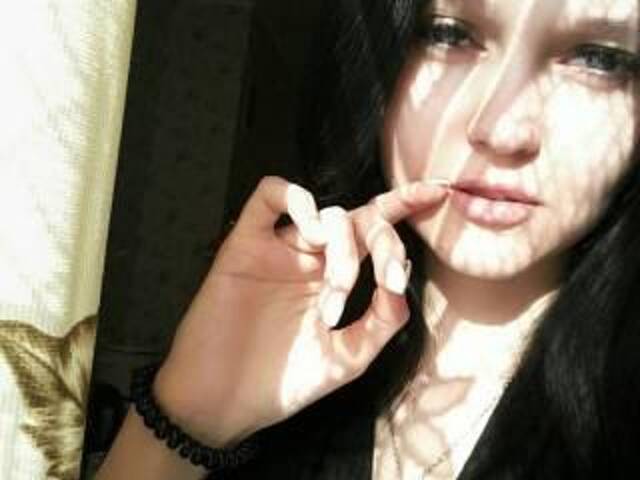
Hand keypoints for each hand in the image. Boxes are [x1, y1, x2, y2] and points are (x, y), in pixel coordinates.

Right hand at [153, 176, 449, 446]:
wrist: (224, 404)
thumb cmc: (283, 383)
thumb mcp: (347, 358)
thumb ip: (381, 321)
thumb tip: (401, 283)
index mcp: (333, 278)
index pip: (372, 233)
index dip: (402, 208)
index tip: (437, 194)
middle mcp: (309, 258)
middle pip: (356, 222)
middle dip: (383, 243)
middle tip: (388, 279)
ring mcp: (278, 250)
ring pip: (324, 214)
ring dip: (342, 248)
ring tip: (335, 293)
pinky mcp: (243, 246)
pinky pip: (267, 198)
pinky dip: (294, 198)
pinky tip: (310, 227)